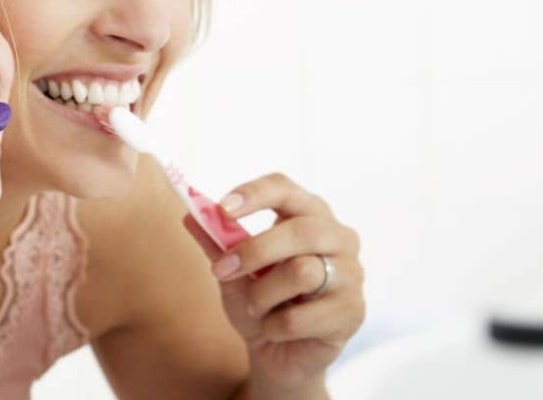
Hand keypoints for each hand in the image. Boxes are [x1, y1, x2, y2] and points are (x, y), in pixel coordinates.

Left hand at [185, 173, 365, 395]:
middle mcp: (339, 238)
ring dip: (261, 295)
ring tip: (255, 308)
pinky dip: (273, 327)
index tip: (222, 208)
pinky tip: (275, 330)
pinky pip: (300, 317)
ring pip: (302, 272)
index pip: (286, 189)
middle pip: (301, 231)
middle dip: (254, 251)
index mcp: (310, 216)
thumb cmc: (260, 302)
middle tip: (220, 270)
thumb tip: (189, 215)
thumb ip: (216, 244)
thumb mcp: (232, 272)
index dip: (255, 194)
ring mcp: (351, 275)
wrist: (278, 352)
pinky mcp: (353, 313)